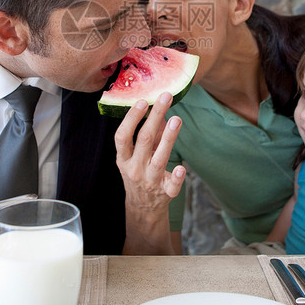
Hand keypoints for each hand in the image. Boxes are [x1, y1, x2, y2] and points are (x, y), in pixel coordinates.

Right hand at [114, 92, 185, 253]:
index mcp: (124, 158)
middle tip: (165, 97)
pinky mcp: (165, 192)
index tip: (142, 101)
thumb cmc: (140, 172)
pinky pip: (171, 185)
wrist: (143, 207)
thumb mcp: (138, 154)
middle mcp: (134, 169)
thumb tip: (160, 108)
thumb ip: (150, 133)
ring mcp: (149, 181)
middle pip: (144, 140)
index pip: (122, 136)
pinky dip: (176, 177)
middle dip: (154, 117)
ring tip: (176, 119)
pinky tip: (181, 168)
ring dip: (168, 138)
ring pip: (158, 158)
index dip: (131, 118)